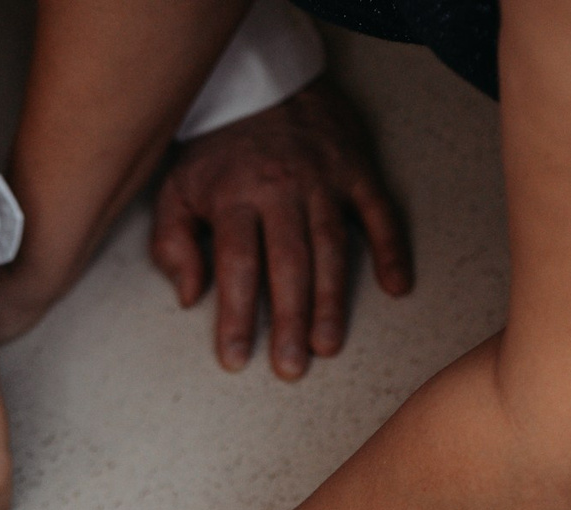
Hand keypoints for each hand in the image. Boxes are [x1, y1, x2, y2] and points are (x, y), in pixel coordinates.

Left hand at [151, 78, 410, 378]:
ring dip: (332, 300)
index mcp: (234, 197)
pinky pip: (379, 212)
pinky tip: (398, 287)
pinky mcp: (356, 168)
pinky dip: (391, 248)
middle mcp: (280, 190)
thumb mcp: (176, 188)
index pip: (236, 266)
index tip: (236, 360)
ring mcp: (323, 179)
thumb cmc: (216, 150)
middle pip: (287, 264)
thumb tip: (189, 296)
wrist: (260, 80)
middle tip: (292, 368)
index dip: (236, 317)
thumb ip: (172, 243)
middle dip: (290, 320)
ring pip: (330, 247)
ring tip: (329, 346)